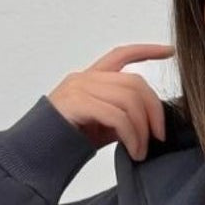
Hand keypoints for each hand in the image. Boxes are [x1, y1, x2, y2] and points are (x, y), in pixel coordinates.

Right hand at [47, 42, 175, 160]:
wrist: (35, 154)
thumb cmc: (67, 142)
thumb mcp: (101, 126)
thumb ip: (122, 117)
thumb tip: (151, 124)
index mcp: (91, 78)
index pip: (122, 54)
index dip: (146, 50)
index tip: (169, 51)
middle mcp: (85, 78)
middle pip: (134, 82)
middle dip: (154, 110)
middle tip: (159, 137)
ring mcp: (80, 89)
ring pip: (129, 100)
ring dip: (142, 130)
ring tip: (142, 151)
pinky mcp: (77, 104)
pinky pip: (117, 116)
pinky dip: (132, 136)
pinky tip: (133, 151)